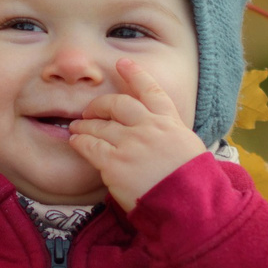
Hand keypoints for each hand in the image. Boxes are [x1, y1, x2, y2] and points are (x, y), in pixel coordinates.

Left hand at [67, 58, 207, 210]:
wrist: (189, 205)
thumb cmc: (192, 184)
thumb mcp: (189, 149)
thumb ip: (170, 136)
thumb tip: (157, 134)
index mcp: (170, 123)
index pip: (150, 91)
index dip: (135, 74)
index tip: (122, 63)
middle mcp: (149, 127)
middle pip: (118, 104)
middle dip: (100, 105)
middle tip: (90, 110)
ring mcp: (131, 144)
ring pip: (100, 125)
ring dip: (85, 125)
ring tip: (76, 127)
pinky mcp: (115, 163)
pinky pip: (90, 146)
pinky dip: (81, 142)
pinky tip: (76, 142)